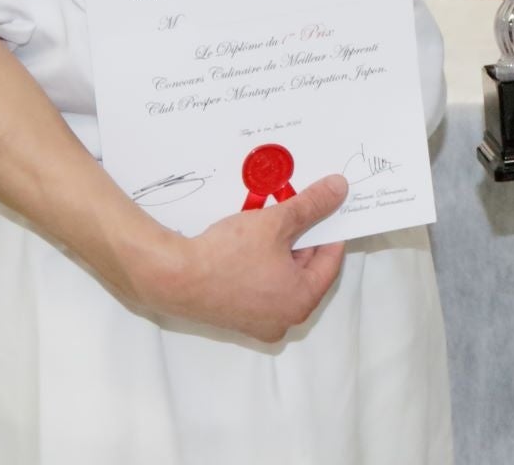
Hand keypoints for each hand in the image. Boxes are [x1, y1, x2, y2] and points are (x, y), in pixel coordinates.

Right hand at [130, 173, 348, 341]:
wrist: (173, 277)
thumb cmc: (227, 254)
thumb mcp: (276, 222)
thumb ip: (311, 205)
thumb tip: (339, 189)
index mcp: (301, 302)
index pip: (329, 262)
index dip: (330, 231)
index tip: (327, 210)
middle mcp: (283, 321)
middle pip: (305, 271)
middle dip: (302, 239)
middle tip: (296, 212)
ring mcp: (257, 324)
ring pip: (282, 279)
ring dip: (281, 250)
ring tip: (272, 222)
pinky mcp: (236, 319)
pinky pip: (261, 288)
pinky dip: (262, 265)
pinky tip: (252, 243)